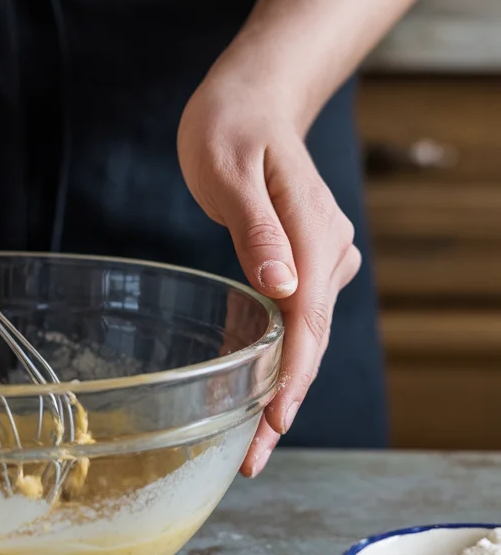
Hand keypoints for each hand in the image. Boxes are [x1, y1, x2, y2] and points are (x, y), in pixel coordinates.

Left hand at [177, 66, 361, 476]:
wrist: (252, 96)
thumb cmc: (230, 126)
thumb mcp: (229, 169)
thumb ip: (256, 228)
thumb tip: (283, 287)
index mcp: (309, 230)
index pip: (308, 318)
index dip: (292, 375)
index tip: (275, 422)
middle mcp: (324, 248)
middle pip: (310, 337)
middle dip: (283, 399)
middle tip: (252, 458)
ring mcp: (320, 254)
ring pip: (306, 332)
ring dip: (282, 384)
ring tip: (253, 439)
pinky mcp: (305, 256)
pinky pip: (297, 315)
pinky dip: (279, 354)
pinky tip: (259, 385)